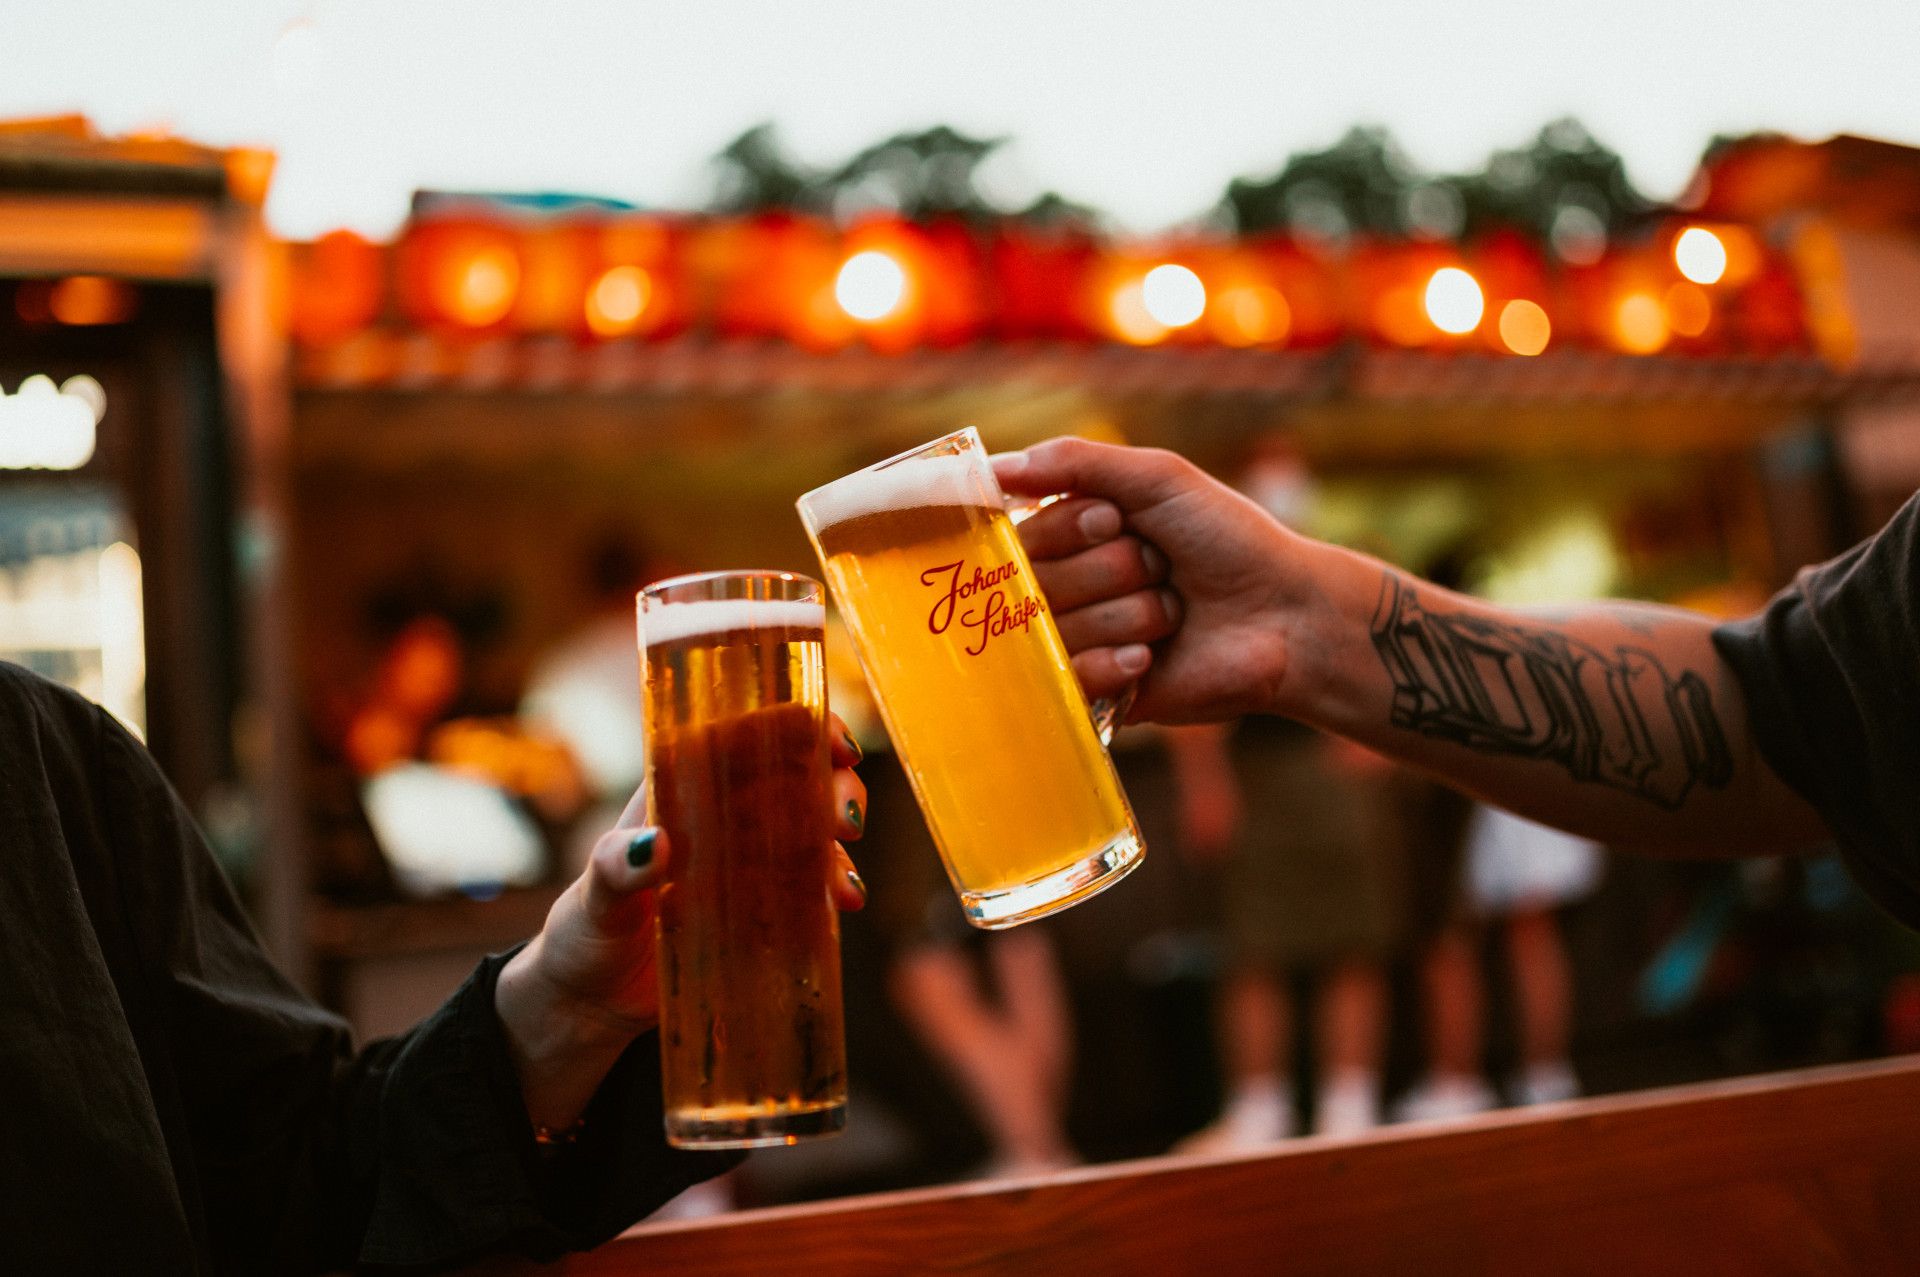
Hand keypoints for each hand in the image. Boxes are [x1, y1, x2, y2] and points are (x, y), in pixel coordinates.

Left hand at [494, 713, 867, 1131]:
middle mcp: (723, 816)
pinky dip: (835, 888)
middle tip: (843, 823)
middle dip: (836, 786)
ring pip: (813, 828)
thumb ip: (614, 869)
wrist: (590, 1002)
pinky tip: (844, 904)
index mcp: (682, 790)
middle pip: (798, 776)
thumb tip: (654, 845)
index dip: (795, 724)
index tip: (830, 739)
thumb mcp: (594, 899)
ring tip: (843, 888)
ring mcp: (748, 862)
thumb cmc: (583, 934)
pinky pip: (811, 886)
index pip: (745, 734)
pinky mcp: (762, 907)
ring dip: (840, 844)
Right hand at [995, 437, 1307, 723]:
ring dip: (1129, 614)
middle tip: (1161, 566)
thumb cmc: (1228, 540)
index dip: (1066, 529)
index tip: (1114, 521)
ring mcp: (1082, 645)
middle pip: (1037, 583)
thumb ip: (1076, 463)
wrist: (1287, 615)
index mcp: (1074, 538)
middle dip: (1111, 570)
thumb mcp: (1158, 479)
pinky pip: (1068, 680)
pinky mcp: (1099, 697)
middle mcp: (1070, 589)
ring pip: (1058, 630)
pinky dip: (1111, 664)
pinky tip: (1150, 659)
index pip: (1022, 534)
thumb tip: (995, 466)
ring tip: (1174, 613)